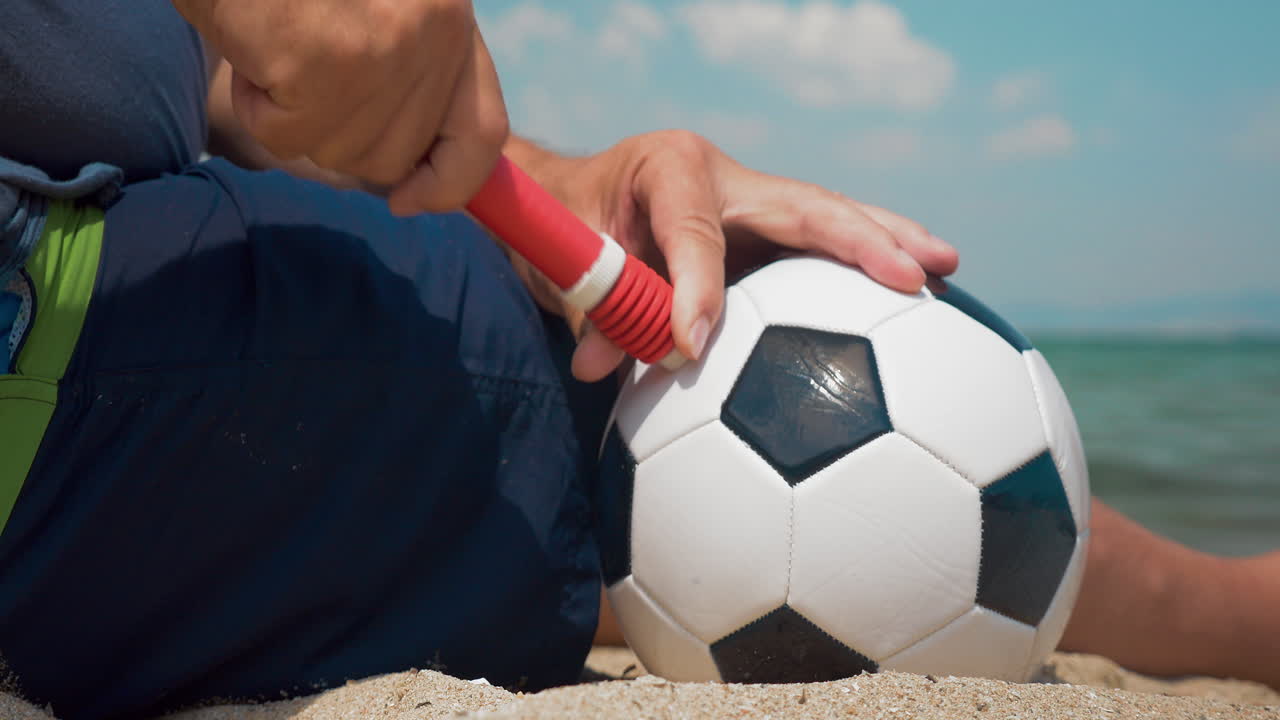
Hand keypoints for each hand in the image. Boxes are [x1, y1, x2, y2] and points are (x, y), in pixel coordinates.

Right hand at [174, 0, 508, 211]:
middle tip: (303, 75)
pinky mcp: (330, 65)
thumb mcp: (382, 16)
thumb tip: (407, 181)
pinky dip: (257, 106)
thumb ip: (410, 80)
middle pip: (396, 155)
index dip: (451, 183)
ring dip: (293, 116)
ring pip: (341, 151)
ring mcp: (388, 50)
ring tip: (279, 49)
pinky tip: (256, 52)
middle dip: (339, 136)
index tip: (408, 201)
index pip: (483, 132)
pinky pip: (288, 135)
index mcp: (453, 16)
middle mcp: (437, 32)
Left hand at [510, 132, 959, 381]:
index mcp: (668, 167)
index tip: (690, 347)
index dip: (694, 290)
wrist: (561, 197)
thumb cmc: (558, 225)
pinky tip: (911, 289)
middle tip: (914, 273)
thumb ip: (590, 312)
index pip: (694, 232)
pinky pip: (814, 246)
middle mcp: (720, 174)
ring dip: (886, 241)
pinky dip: (861, 263)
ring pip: (827, 217)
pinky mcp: (757, 227)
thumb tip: (600, 369)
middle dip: (862, 239)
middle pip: (805, 204)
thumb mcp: (562, 264)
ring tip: (945, 267)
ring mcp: (746, 197)